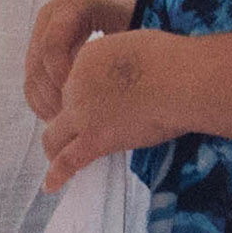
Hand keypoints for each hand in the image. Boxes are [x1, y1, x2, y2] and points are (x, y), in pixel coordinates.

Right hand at [27, 0, 136, 121]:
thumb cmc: (140, 17)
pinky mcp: (41, 47)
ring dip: (45, 102)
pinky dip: (43, 100)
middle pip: (38, 62)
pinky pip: (33, 78)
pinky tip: (61, 116)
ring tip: (67, 122)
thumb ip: (123, 50)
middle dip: (52, 95)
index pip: (52, 46)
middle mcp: (51, 15)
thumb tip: (117, 83)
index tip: (80, 103)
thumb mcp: (135, 27)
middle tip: (72, 120)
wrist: (131, 7)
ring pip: (32, 73)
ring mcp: (43, 31)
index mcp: (72, 6)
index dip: (61, 77)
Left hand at [38, 26, 200, 192]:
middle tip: (80, 133)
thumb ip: (123, 64)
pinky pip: (68, 160)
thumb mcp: (137, 47)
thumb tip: (133, 79)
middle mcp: (76, 82)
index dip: (87, 95)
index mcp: (88, 57)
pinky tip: (51, 185)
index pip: (76, 80)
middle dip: (71, 119)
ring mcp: (82, 112)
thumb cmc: (175, 62)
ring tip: (56, 158)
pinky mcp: (94, 138)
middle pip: (64, 106)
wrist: (179, 80)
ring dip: (55, 147)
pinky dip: (57, 174)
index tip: (98, 105)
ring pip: (55, 135)